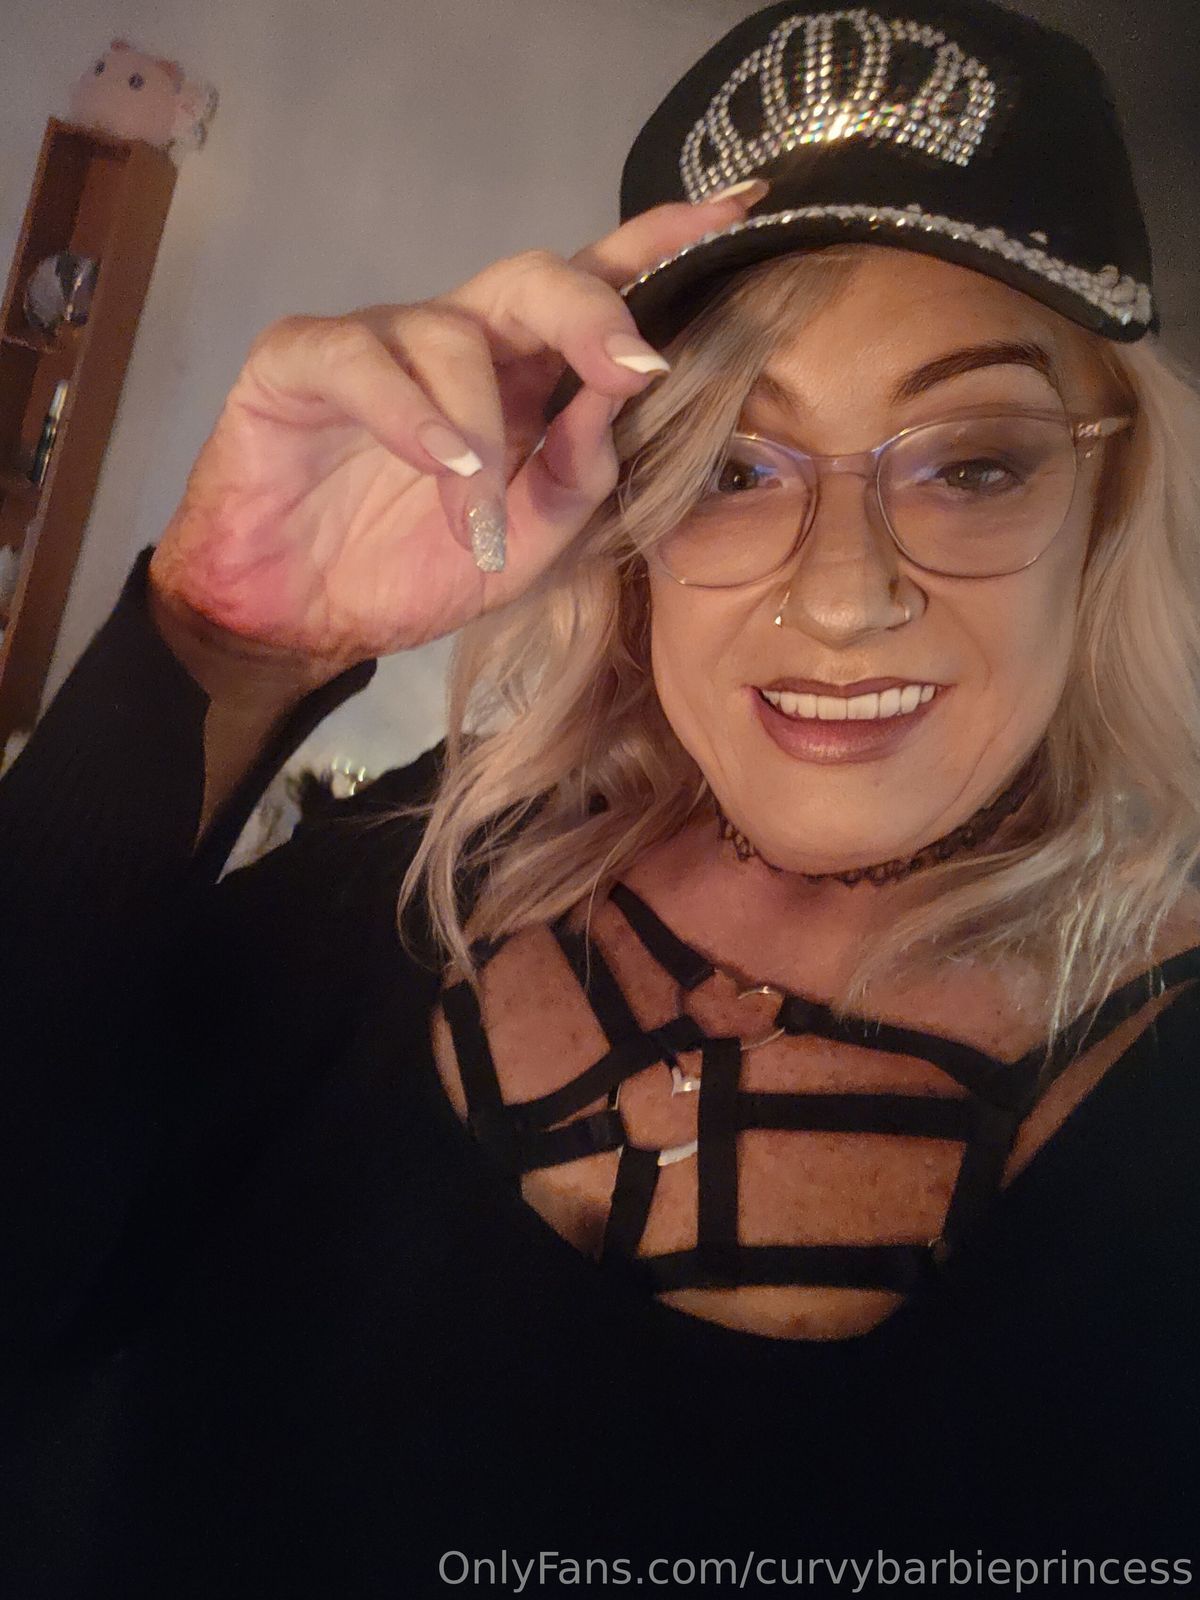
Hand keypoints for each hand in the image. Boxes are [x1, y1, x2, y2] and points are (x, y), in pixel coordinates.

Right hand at [148, 189, 764, 691]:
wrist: (298, 621)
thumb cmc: (414, 572)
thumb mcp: (527, 547)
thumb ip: (580, 479)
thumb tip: (627, 395)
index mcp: (522, 378)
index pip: (595, 292)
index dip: (660, 246)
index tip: (737, 215)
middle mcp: (460, 344)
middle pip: (534, 278)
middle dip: (593, 311)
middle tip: (633, 368)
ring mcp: (378, 344)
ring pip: (451, 332)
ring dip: (479, 428)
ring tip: (476, 513)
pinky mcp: (299, 361)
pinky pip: (359, 358)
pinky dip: (410, 412)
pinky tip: (441, 462)